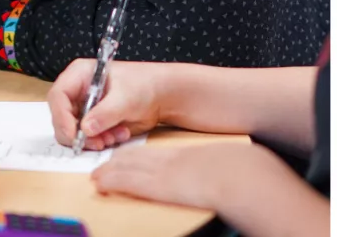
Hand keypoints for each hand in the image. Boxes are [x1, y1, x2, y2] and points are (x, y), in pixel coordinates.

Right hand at [48, 59, 169, 151]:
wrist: (162, 95)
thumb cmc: (146, 85)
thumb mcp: (126, 97)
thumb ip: (105, 113)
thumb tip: (86, 128)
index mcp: (80, 74)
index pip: (58, 96)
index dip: (61, 117)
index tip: (74, 135)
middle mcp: (77, 92)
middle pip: (61, 118)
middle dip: (79, 134)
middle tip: (98, 143)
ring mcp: (83, 108)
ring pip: (73, 132)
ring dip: (92, 140)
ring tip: (114, 136)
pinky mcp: (92, 122)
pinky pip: (86, 138)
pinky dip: (101, 141)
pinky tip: (119, 134)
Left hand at [93, 141, 279, 210]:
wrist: (237, 173)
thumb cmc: (238, 172)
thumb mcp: (226, 166)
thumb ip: (217, 168)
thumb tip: (224, 174)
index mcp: (186, 155)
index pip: (155, 153)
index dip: (136, 155)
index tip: (125, 158)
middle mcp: (171, 160)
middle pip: (137, 157)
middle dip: (118, 161)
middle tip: (103, 165)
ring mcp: (162, 171)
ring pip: (127, 166)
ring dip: (110, 170)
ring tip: (97, 174)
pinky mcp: (156, 185)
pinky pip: (127, 180)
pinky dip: (111, 180)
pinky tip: (100, 182)